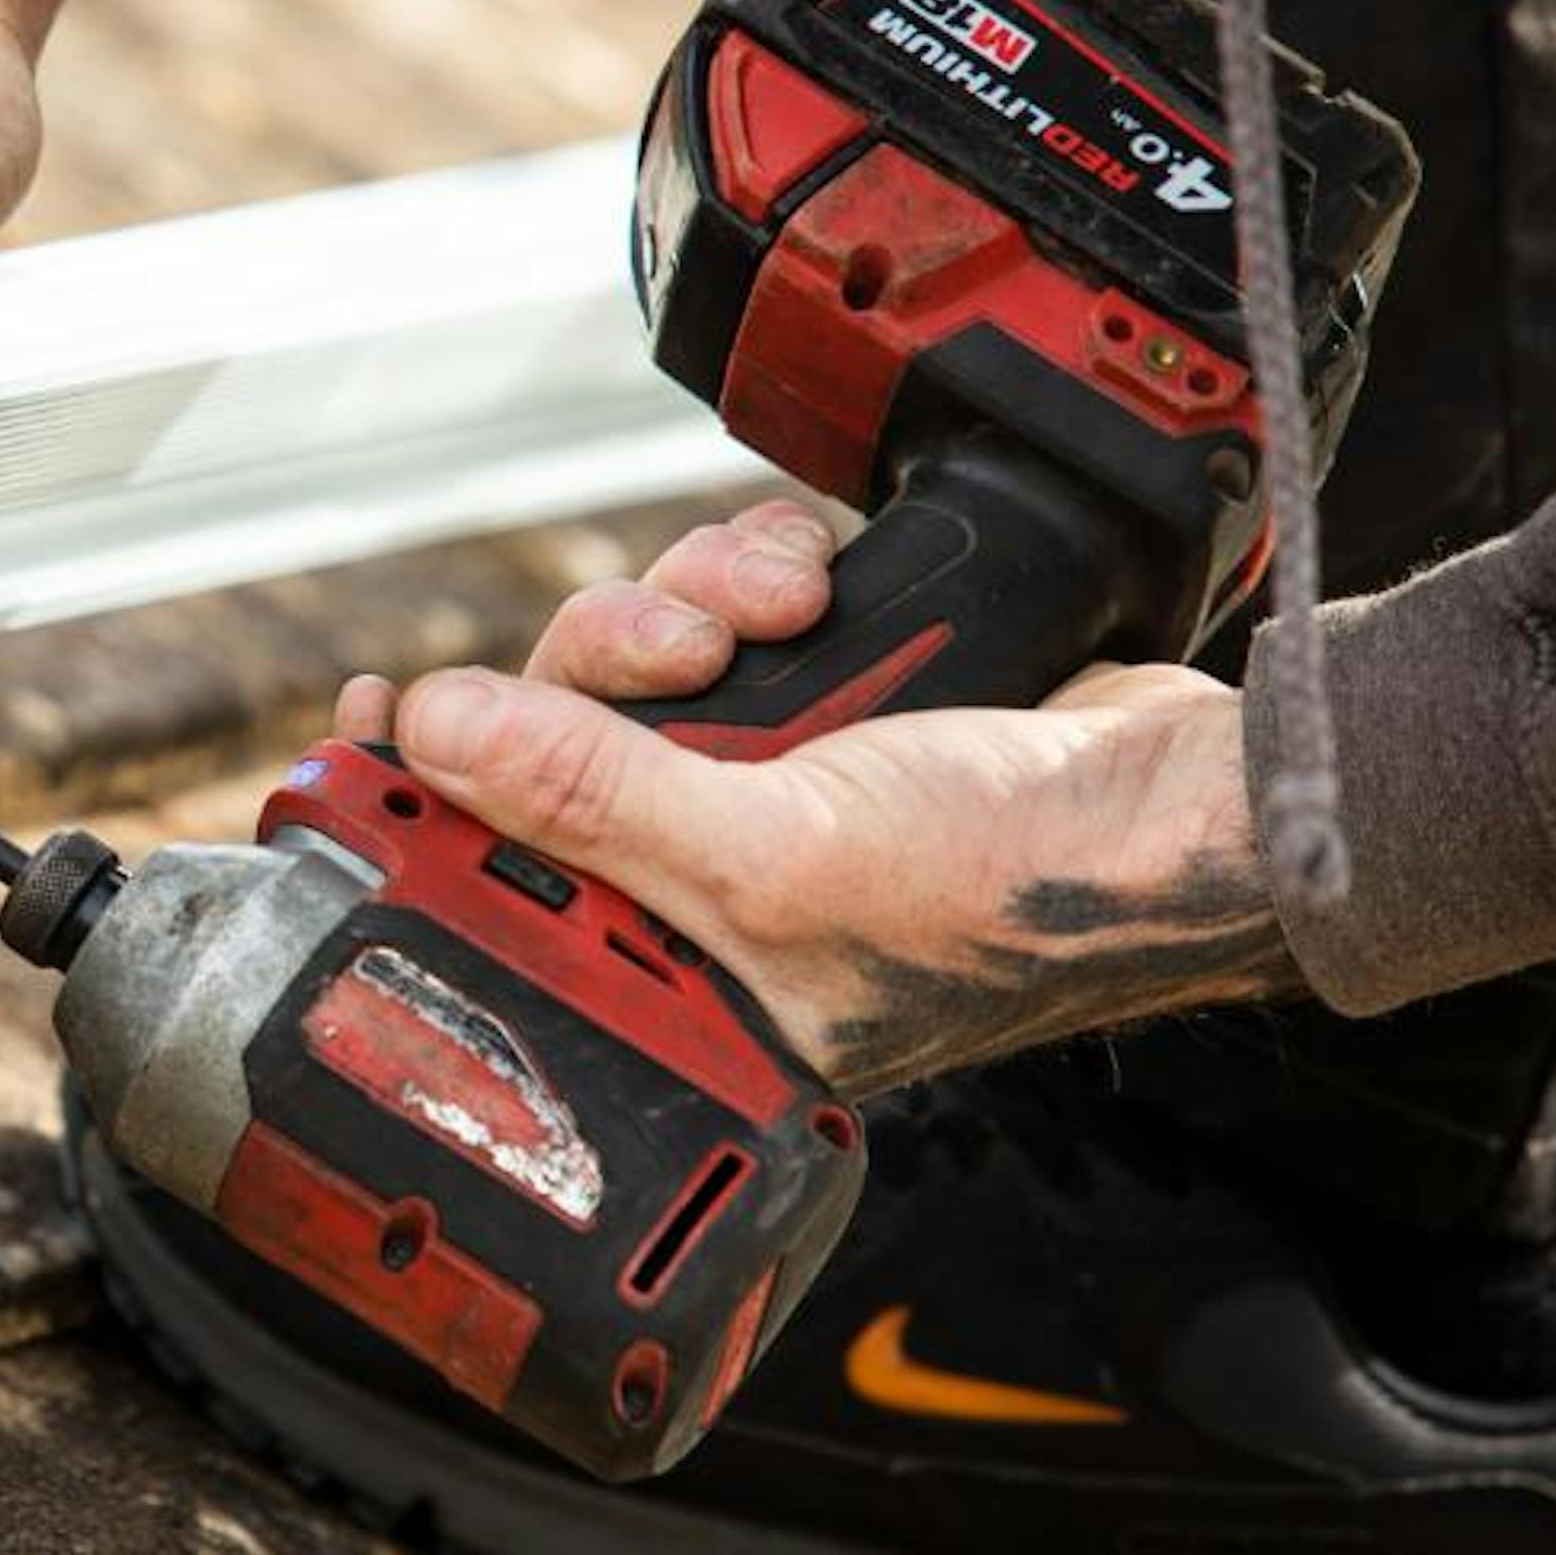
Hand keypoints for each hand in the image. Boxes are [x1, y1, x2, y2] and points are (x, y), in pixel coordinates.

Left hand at [331, 502, 1300, 1093]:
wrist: (1195, 796)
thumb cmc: (1021, 886)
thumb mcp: (776, 854)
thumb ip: (593, 797)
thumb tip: (441, 734)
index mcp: (687, 982)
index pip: (494, 890)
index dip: (419, 801)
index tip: (360, 714)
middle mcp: (713, 894)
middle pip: (551, 739)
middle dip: (603, 658)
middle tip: (680, 647)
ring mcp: (770, 791)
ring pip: (637, 656)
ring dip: (693, 599)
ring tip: (781, 604)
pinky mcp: (829, 703)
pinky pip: (724, 609)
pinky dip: (755, 572)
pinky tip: (814, 575)